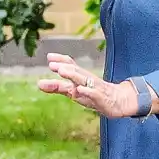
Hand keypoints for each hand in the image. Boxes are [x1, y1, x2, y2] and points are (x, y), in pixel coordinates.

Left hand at [37, 52, 158, 118]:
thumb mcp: (74, 91)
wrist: (120, 102)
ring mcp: (95, 88)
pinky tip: (78, 90)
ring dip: (73, 75)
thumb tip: (38, 83)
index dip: (61, 60)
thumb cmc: (94, 95)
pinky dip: (86, 92)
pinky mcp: (102, 98)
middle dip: (64, 67)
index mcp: (81, 77)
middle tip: (52, 65)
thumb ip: (58, 87)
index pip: (71, 65)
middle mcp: (87, 80)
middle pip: (76, 71)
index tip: (49, 56)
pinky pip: (94, 94)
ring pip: (84, 80)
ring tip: (62, 71)